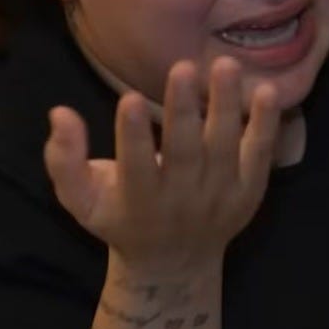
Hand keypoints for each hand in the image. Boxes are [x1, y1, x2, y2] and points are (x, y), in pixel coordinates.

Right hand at [43, 57, 279, 276]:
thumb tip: (59, 113)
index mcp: (138, 200)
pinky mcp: (249, 191)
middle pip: (185, 153)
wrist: (173, 262)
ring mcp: (219, 196)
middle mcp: (182, 200)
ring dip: (227, 105)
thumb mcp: (82, 199)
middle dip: (183, 111)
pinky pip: (259, 154)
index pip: (135, 166)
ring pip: (225, 148)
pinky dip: (265, 124)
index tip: (129, 97)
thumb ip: (64, 160)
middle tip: (182, 67)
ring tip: (226, 65)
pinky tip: (268, 90)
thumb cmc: (120, 217)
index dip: (132, 134)